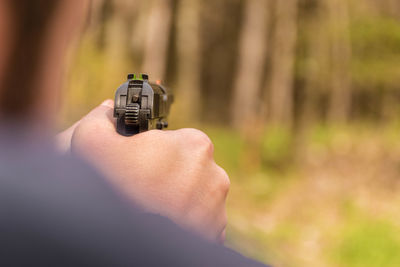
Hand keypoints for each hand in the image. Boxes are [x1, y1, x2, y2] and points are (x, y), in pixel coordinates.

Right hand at [69, 100, 229, 241]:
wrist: (123, 244)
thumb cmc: (114, 189)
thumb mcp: (92, 141)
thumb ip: (101, 119)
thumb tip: (108, 111)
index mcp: (195, 144)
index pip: (174, 141)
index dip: (152, 151)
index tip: (138, 164)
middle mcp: (214, 174)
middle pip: (185, 168)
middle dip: (165, 175)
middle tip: (140, 188)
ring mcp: (216, 207)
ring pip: (193, 195)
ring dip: (175, 198)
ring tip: (149, 207)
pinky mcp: (215, 234)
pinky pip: (198, 221)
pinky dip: (182, 220)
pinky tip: (161, 221)